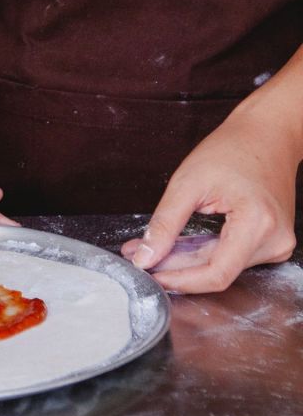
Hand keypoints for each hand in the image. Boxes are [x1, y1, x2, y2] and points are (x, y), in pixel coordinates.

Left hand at [121, 106, 298, 293]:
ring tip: (150, 248)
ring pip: (221, 265)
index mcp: (258, 224)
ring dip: (185, 260)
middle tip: (139, 256)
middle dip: (174, 267)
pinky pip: (230, 255)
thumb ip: (165, 223)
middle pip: (216, 271)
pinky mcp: (270, 241)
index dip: (180, 280)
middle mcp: (274, 240)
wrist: (266, 135)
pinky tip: (176, 246)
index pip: (217, 274)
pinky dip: (202, 252)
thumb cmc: (231, 150)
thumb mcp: (187, 184)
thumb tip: (145, 256)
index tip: (150, 274)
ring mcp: (276, 243)